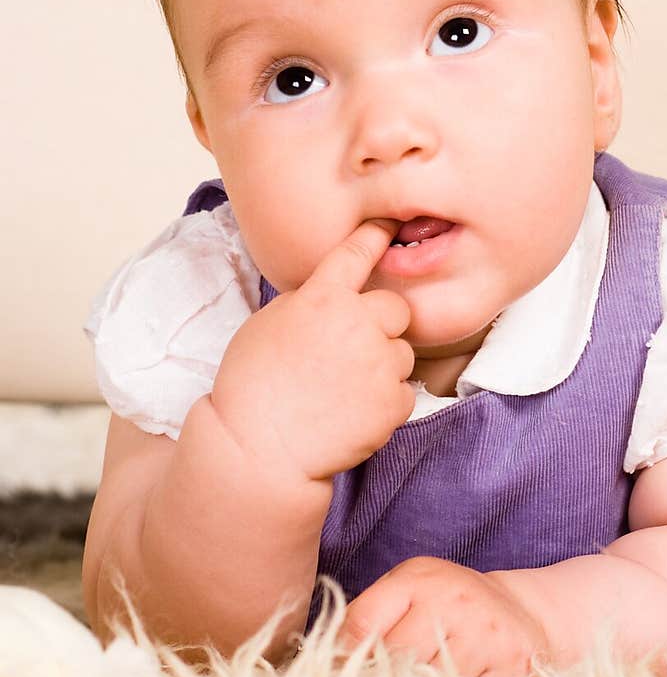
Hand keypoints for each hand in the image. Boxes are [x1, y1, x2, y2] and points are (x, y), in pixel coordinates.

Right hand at [210, 218, 415, 483]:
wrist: (259, 449)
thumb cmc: (252, 387)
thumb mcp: (268, 324)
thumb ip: (308, 303)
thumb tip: (331, 295)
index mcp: (321, 298)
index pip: (357, 252)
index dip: (377, 235)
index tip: (389, 226)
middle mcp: (357, 322)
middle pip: (396, 307)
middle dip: (382, 324)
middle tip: (353, 351)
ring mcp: (379, 362)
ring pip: (402, 353)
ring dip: (383, 367)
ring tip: (344, 391)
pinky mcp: (393, 402)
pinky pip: (404, 393)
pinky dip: (386, 404)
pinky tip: (353, 414)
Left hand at [336, 556, 552, 676]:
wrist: (523, 613)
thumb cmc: (449, 606)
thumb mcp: (406, 592)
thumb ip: (366, 619)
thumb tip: (320, 666)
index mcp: (419, 578)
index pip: (361, 626)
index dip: (342, 661)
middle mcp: (453, 600)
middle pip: (392, 662)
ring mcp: (485, 635)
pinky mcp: (512, 669)